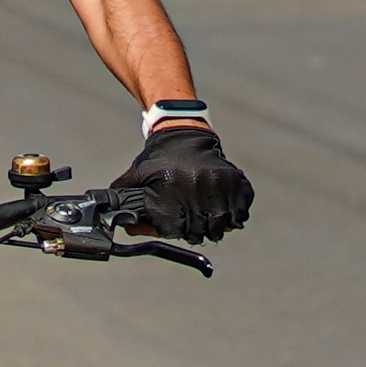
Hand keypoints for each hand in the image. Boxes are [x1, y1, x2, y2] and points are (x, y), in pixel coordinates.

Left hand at [107, 116, 250, 241]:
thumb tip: (124, 227)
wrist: (183, 134)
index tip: (175, 227)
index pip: (174, 229)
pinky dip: (236, 216)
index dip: (173, 232)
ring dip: (216, 228)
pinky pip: (241, 211)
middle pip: (198, 231)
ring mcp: (218, 185)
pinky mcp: (235, 182)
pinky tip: (226, 212)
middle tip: (193, 227)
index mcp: (169, 187)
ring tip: (209, 221)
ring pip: (222, 226)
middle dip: (194, 233)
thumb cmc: (159, 159)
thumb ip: (127, 200)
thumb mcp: (138, 175)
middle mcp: (195, 187)